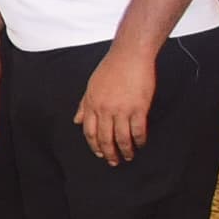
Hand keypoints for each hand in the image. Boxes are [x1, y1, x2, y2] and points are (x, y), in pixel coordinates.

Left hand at [76, 45, 156, 164]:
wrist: (129, 56)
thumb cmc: (111, 68)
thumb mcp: (92, 86)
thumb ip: (84, 105)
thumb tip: (77, 120)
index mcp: (92, 104)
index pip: (89, 131)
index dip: (94, 145)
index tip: (99, 153)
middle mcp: (105, 109)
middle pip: (105, 138)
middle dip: (109, 153)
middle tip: (113, 162)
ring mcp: (122, 110)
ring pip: (122, 138)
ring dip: (125, 150)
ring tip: (128, 157)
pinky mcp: (138, 108)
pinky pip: (137, 130)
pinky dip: (139, 140)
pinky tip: (140, 144)